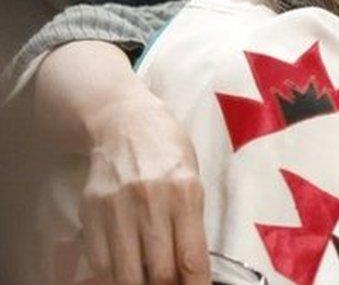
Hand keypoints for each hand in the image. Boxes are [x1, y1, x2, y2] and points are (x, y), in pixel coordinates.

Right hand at [80, 95, 209, 284]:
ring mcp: (118, 207)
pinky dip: (114, 276)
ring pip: (127, 273)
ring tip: (149, 281)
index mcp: (186, 193)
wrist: (125, 123)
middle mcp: (151, 201)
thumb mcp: (193, 181)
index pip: (191, 258)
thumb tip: (190, 272)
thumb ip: (191, 226)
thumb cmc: (168, 152)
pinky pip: (100, 262)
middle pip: (158, 272)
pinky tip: (125, 272)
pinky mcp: (91, 212)